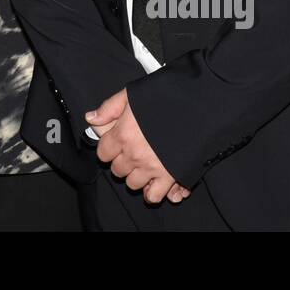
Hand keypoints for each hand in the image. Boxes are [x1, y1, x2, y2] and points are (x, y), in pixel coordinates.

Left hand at [87, 88, 188, 204]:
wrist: (198, 107)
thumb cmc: (167, 96)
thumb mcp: (132, 94)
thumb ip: (109, 107)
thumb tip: (91, 119)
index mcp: (123, 133)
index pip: (103, 152)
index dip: (108, 147)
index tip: (116, 142)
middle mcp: (134, 154)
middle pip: (117, 169)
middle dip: (122, 161)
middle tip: (132, 150)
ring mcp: (151, 167)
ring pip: (132, 183)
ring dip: (136, 175)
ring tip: (144, 163)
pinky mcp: (169, 176)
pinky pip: (154, 195)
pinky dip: (152, 191)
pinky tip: (154, 180)